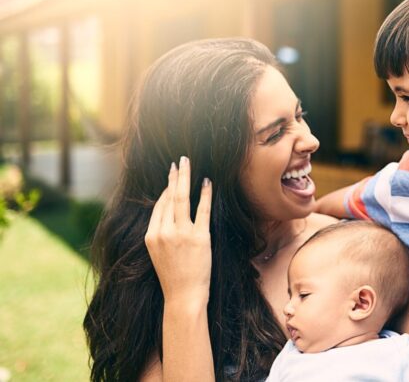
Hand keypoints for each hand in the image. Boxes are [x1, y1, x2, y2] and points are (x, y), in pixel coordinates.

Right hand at [145, 156, 212, 308]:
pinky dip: (205, 193)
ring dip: (185, 178)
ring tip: (188, 164)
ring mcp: (181, 234)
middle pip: (169, 197)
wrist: (183, 297)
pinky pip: (202, 210)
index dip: (166, 190)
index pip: (158, 206)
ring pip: (182, 199)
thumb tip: (167, 216)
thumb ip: (160, 235)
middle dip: (174, 176)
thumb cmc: (173, 278)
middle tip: (179, 161)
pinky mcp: (199, 238)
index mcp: (151, 236)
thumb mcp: (157, 254)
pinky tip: (207, 182)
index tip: (172, 177)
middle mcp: (164, 232)